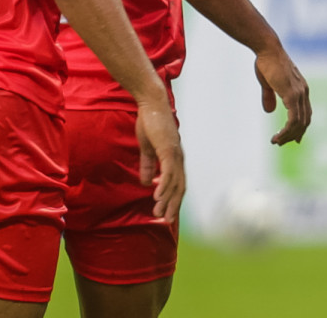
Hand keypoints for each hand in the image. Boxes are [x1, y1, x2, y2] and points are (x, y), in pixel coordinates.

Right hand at [134, 99, 186, 222]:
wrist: (151, 104)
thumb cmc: (150, 123)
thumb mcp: (147, 148)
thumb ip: (148, 165)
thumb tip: (147, 183)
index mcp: (174, 158)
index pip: (177, 184)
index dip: (172, 199)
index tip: (166, 214)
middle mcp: (178, 158)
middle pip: (179, 187)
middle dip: (172, 205)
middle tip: (164, 221)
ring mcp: (175, 154)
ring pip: (174, 183)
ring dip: (166, 200)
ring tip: (158, 214)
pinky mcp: (168, 149)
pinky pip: (167, 172)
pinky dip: (164, 186)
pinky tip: (156, 197)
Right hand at [256, 49, 310, 145]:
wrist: (267, 48)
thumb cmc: (266, 62)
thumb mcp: (268, 83)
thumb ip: (270, 97)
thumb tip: (270, 111)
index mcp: (301, 89)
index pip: (305, 113)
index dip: (300, 127)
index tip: (293, 139)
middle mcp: (303, 92)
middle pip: (304, 121)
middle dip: (294, 135)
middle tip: (280, 143)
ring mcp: (299, 94)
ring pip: (299, 123)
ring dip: (288, 136)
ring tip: (276, 142)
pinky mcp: (291, 94)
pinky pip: (293, 119)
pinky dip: (287, 131)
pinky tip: (277, 136)